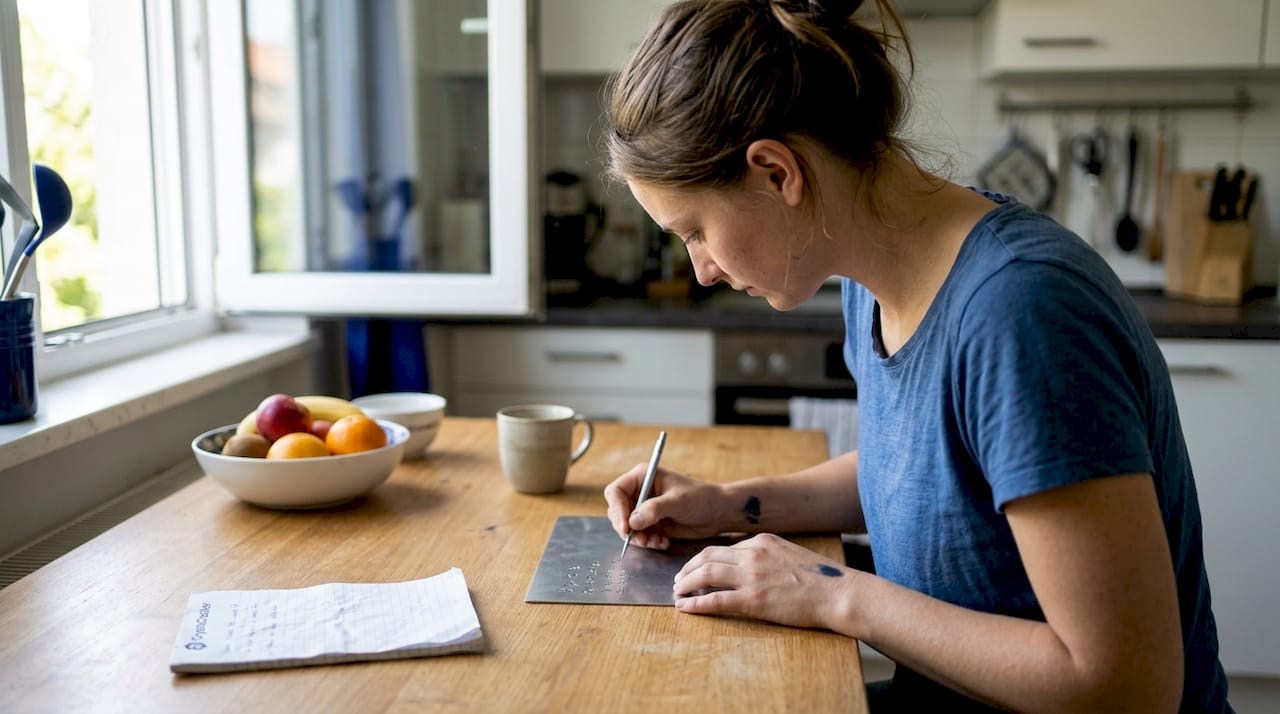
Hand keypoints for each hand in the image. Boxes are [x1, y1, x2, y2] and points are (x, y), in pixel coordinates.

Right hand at [603, 465, 725, 549]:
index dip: (617, 509)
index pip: (616, 491)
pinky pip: (639, 536)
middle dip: (627, 528)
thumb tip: (632, 522)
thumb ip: (654, 510)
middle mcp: (640, 492)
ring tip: (656, 543)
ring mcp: (644, 509)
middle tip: (641, 540)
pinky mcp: (651, 524)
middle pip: (617, 511)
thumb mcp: (677, 501)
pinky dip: (648, 542)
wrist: (718, 513)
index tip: (626, 526)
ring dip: (638, 538)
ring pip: (627, 527)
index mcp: (643, 477)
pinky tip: (663, 543)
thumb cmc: (701, 498)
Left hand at [672, 533, 853, 629]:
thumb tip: (747, 562)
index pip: (722, 547)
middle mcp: (753, 554)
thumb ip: (767, 554)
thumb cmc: (821, 579)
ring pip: (705, 574)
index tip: (694, 568)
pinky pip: (715, 600)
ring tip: (678, 593)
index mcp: (762, 541)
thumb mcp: (790, 553)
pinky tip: (685, 608)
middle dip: (688, 568)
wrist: (839, 593)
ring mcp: (752, 577)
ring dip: (686, 584)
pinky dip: (696, 604)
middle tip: (679, 580)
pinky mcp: (754, 600)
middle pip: (707, 556)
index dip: (703, 559)